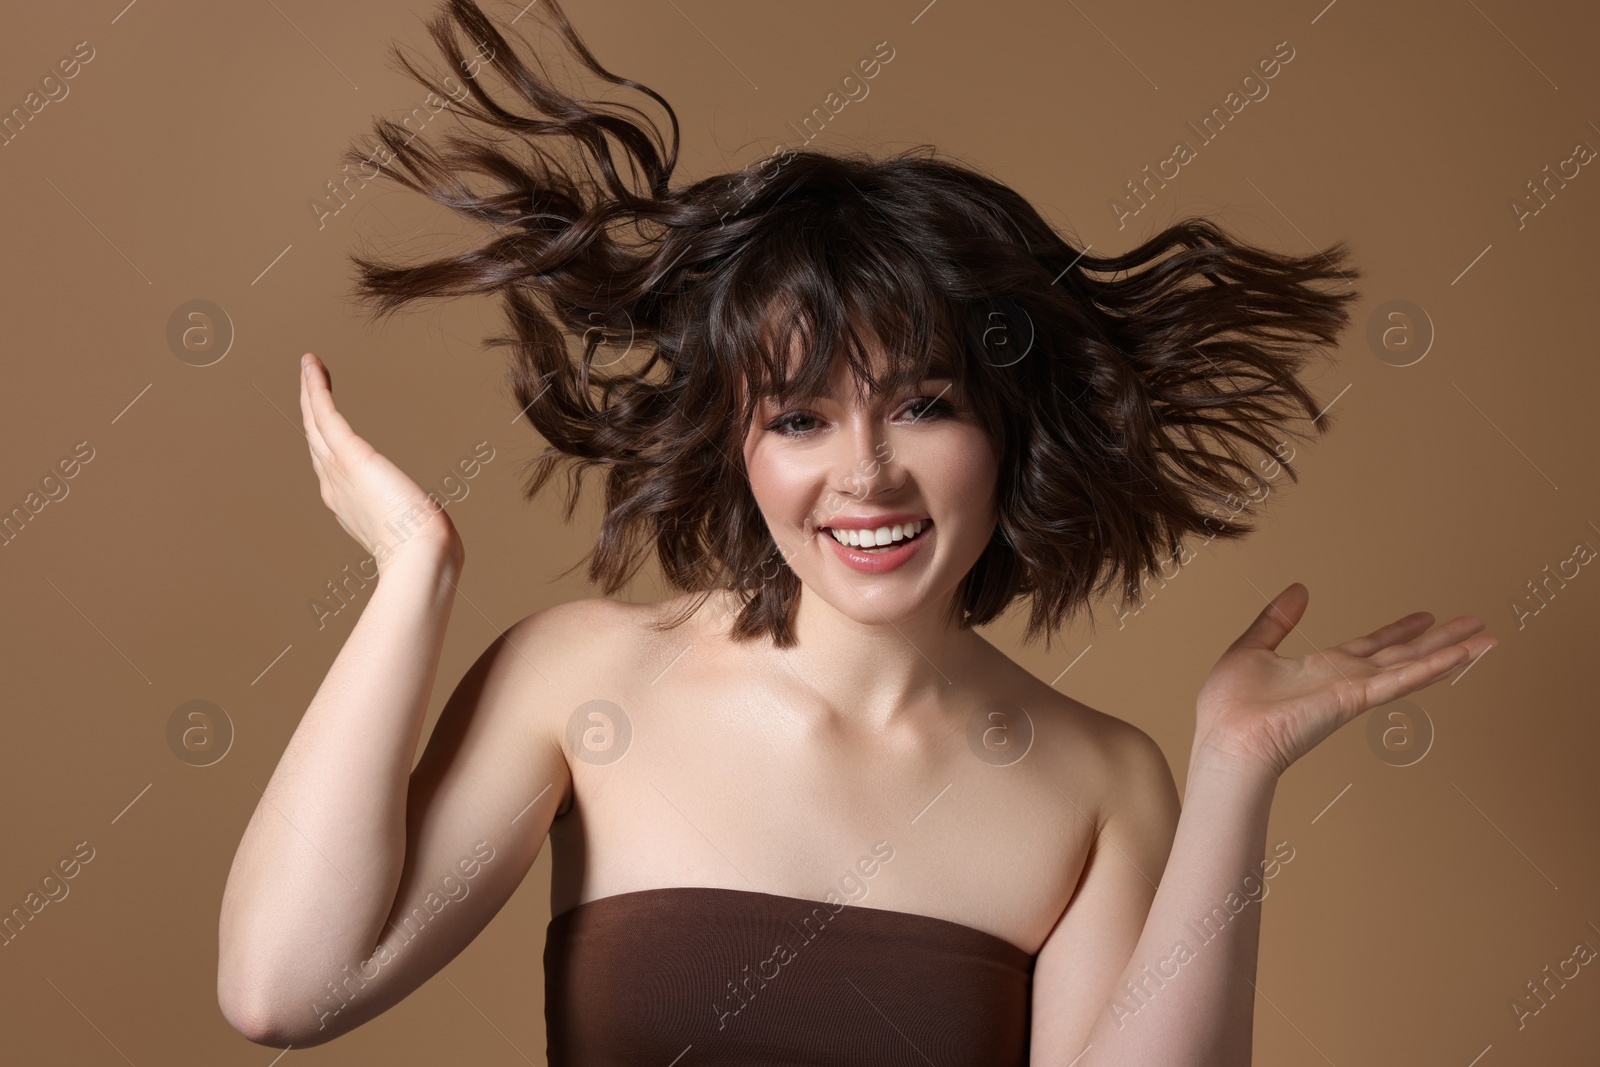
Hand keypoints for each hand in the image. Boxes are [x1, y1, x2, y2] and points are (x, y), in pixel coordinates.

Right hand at [298, 352, 462, 574]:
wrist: (420, 555)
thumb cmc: (425, 549)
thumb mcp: (413, 531)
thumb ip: (413, 521)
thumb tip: (431, 524)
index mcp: (349, 504)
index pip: (331, 465)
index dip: (325, 441)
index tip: (325, 423)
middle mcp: (335, 486)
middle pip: (316, 440)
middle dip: (312, 410)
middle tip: (310, 383)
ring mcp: (338, 470)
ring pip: (315, 423)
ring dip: (310, 392)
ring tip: (309, 366)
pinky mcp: (350, 455)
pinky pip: (325, 414)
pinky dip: (316, 388)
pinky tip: (313, 365)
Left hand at [1192, 583, 1495, 777]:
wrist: (1225, 740)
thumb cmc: (1229, 707)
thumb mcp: (1252, 648)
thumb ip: (1277, 620)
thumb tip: (1299, 588)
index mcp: (1321, 669)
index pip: (1370, 646)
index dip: (1398, 631)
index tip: (1425, 616)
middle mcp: (1345, 680)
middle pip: (1403, 654)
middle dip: (1439, 639)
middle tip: (1475, 622)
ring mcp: (1353, 691)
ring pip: (1412, 666)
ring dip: (1451, 652)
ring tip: (1487, 637)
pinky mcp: (1353, 699)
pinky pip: (1400, 680)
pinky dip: (1432, 667)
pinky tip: (1461, 655)